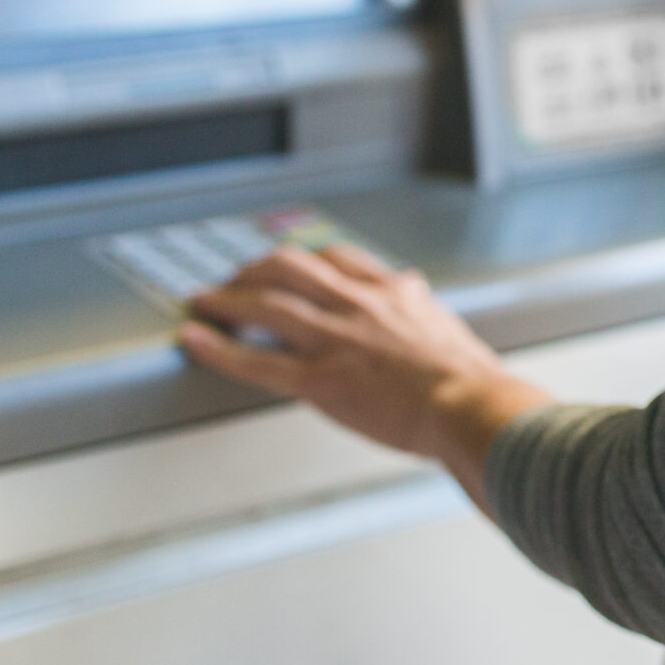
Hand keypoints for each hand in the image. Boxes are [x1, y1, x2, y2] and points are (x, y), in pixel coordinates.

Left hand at [178, 244, 552, 507]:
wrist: (472, 406)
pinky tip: (193, 340)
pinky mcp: (319, 381)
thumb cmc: (468, 379)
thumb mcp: (446, 324)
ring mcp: (333, 340)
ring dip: (225, 299)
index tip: (288, 261)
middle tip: (235, 279)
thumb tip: (416, 286)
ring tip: (202, 301)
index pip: (337, 258)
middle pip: (289, 267)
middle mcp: (356, 305)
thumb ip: (421, 305)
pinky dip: (217, 348)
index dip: (304, 257)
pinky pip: (256, 361)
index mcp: (389, 292)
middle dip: (254, 269)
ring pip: (265, 305)